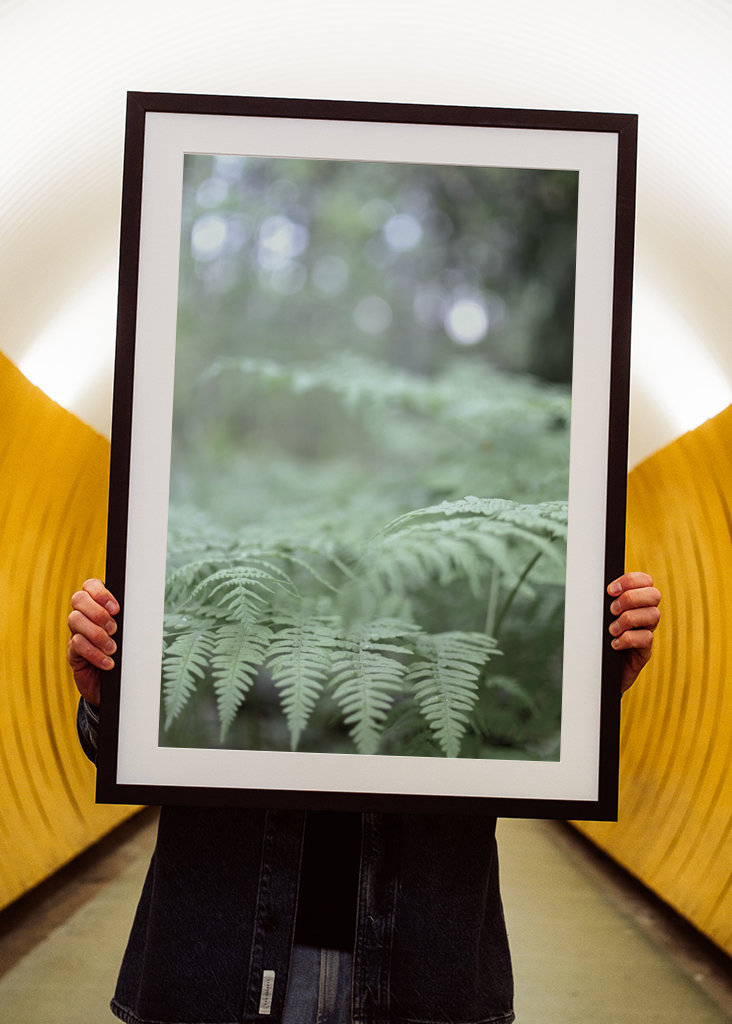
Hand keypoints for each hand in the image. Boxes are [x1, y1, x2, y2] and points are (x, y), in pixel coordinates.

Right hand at [67, 579, 119, 704]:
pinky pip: (76, 644)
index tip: (116, 608)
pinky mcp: (73, 652)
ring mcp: (76, 633)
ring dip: (97, 634)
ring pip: (75, 620)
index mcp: (99, 605)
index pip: (90, 585)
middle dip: (97, 612)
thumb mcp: (130, 634)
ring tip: (112, 648)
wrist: (117, 685)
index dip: (100, 592)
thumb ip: (130, 620)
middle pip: (78, 599)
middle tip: (114, 629)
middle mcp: (84, 616)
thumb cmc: (126, 653)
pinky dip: (94, 653)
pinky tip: (108, 662)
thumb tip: (143, 609)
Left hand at [607, 571, 660, 692]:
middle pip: (654, 595)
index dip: (631, 580)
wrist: (598, 672)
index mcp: (635, 602)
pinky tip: (614, 644)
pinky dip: (628, 639)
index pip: (645, 581)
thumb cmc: (597, 640)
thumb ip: (602, 602)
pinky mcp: (645, 651)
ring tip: (612, 630)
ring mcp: (646, 632)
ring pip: (653, 615)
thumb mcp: (598, 618)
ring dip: (628, 619)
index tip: (610, 590)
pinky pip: (646, 638)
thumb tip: (590, 586)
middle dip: (630, 598)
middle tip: (612, 610)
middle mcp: (644, 615)